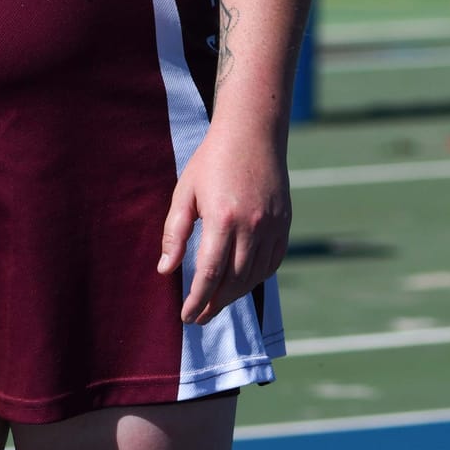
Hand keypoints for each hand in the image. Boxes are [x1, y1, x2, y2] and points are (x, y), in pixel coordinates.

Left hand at [158, 116, 291, 323]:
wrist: (253, 131)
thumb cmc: (212, 160)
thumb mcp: (185, 193)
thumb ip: (175, 233)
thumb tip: (166, 269)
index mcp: (223, 218)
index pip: (211, 273)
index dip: (198, 300)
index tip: (186, 316)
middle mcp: (252, 225)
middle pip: (234, 280)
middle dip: (215, 304)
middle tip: (199, 317)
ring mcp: (272, 224)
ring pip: (255, 274)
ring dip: (236, 295)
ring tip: (217, 303)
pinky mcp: (284, 221)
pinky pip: (273, 261)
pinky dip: (258, 277)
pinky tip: (243, 282)